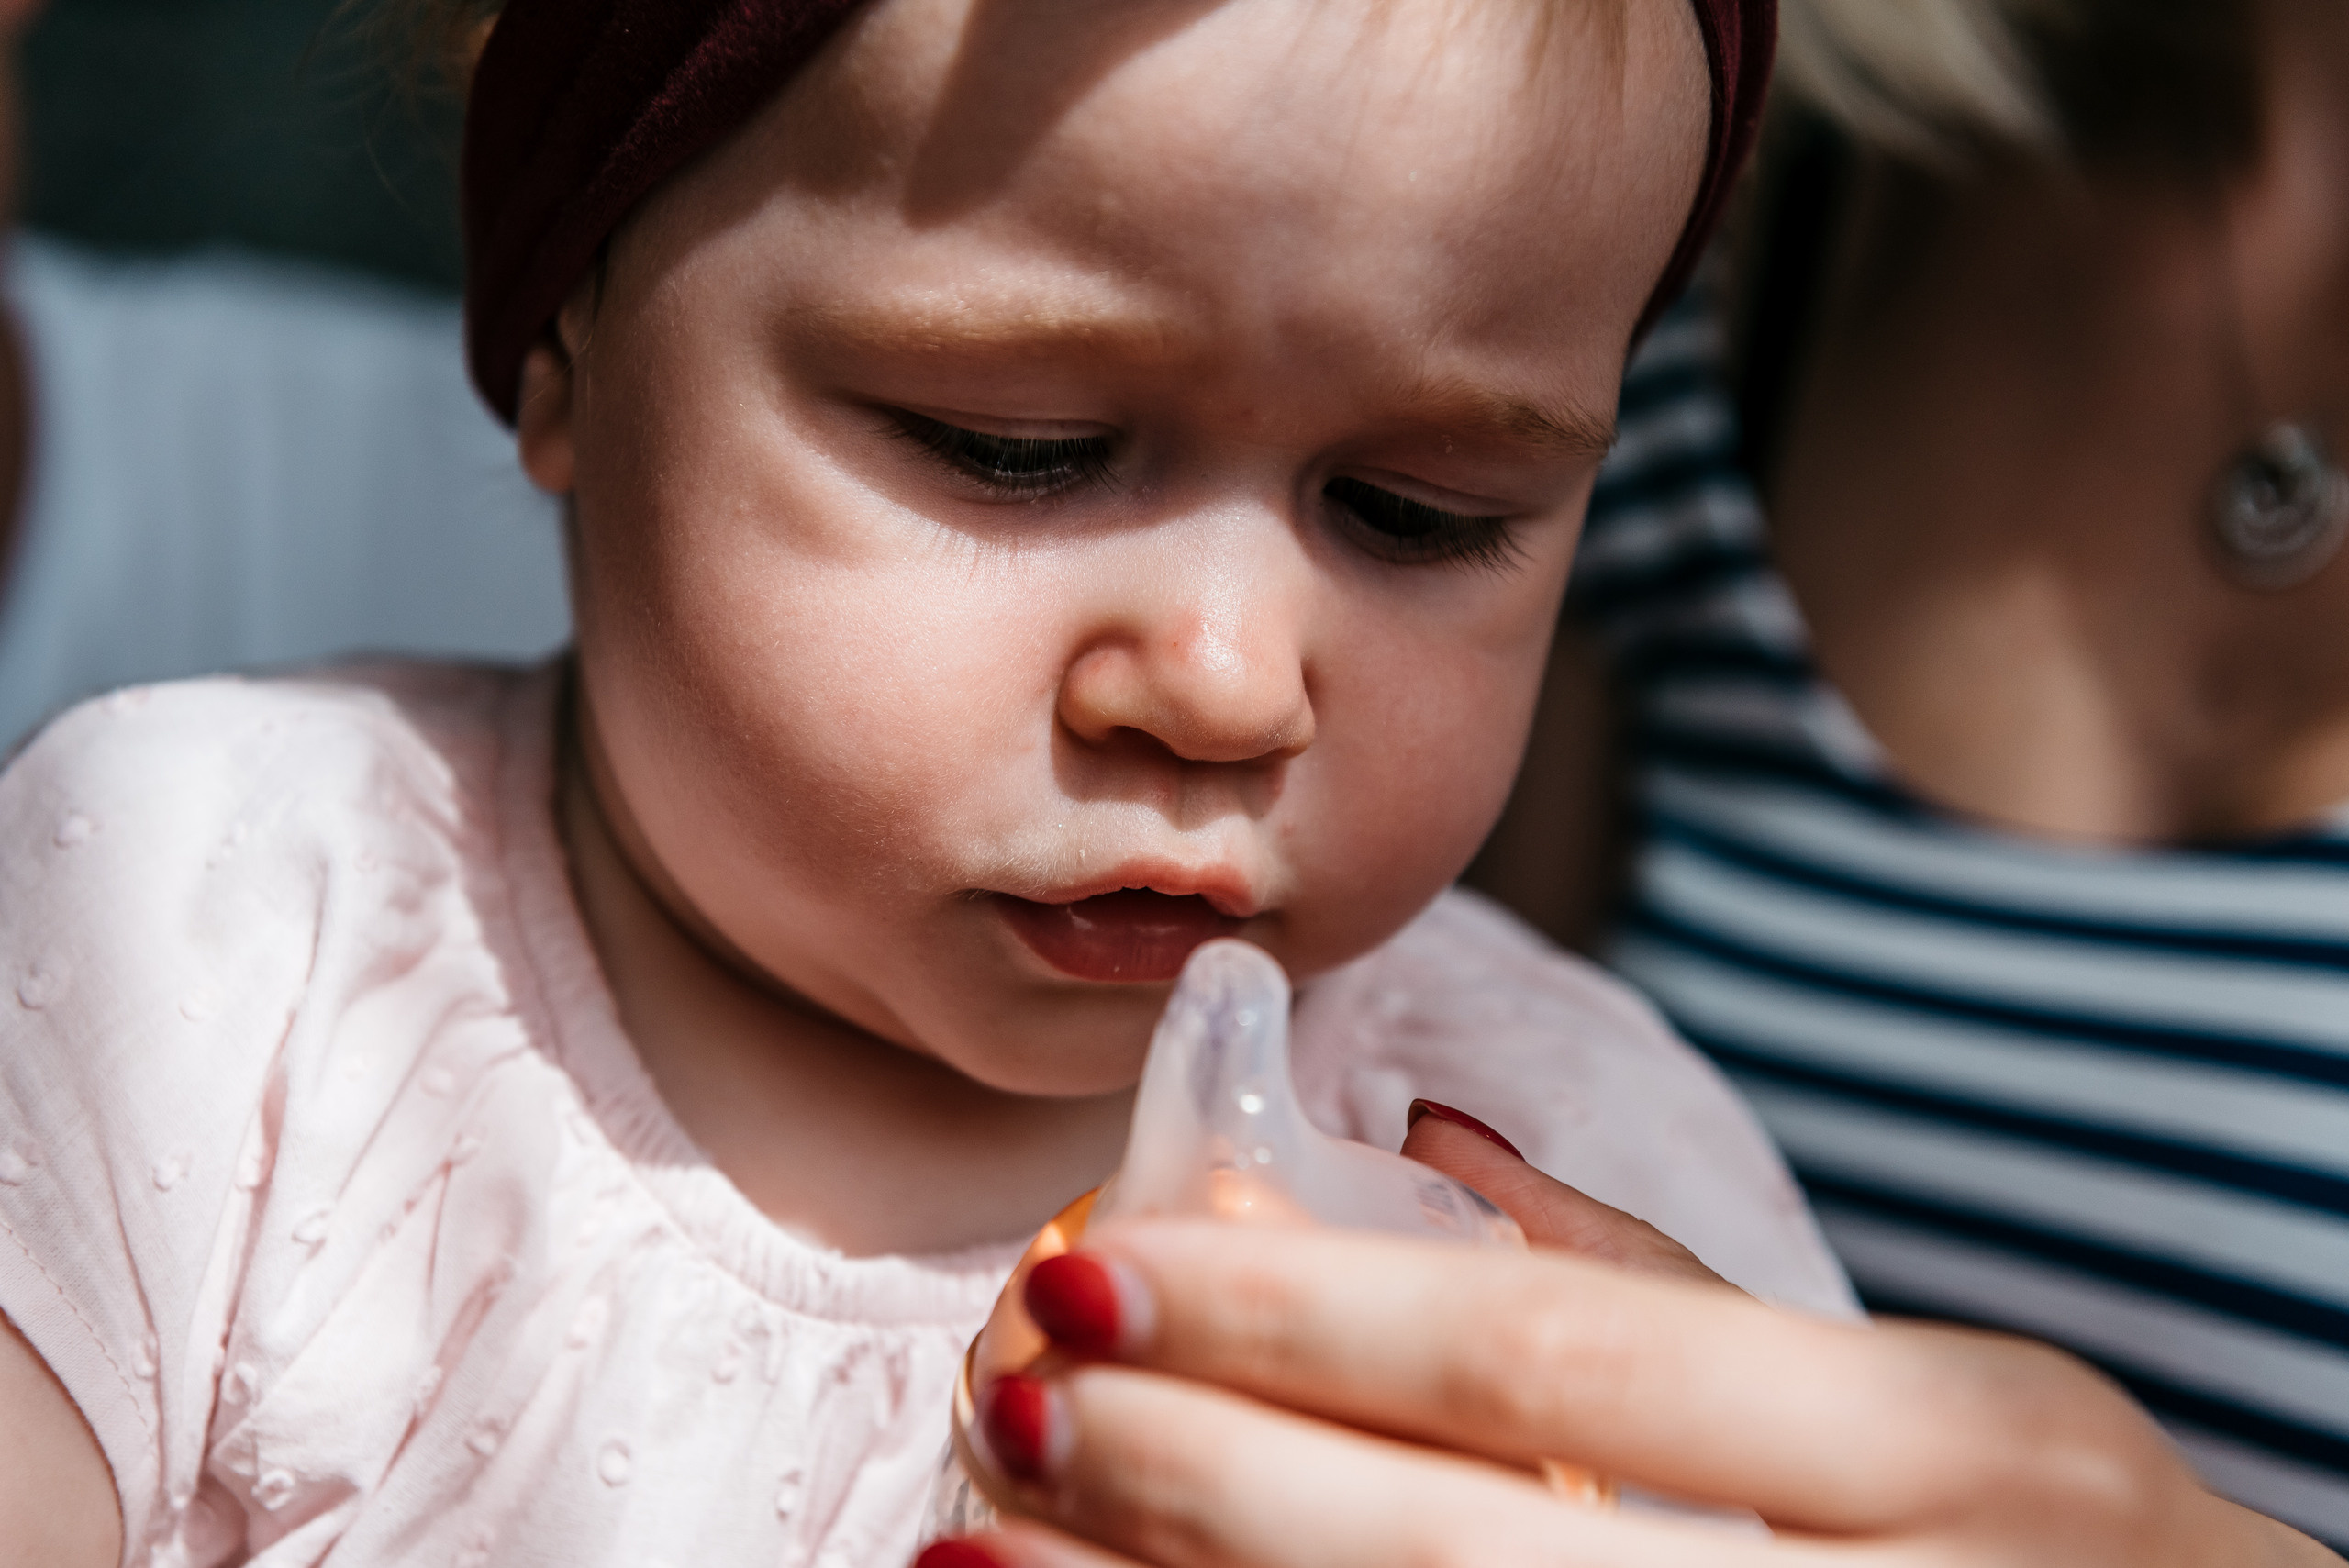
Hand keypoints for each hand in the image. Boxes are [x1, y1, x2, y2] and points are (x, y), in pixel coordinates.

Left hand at [931, 1114, 2338, 1567]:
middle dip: (1210, 1480)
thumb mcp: (1960, 1413)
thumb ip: (1685, 1294)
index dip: (1307, 1318)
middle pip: (1470, 1547)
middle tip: (1014, 1395)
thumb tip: (1429, 1130)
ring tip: (987, 1561)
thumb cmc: (2064, 1566)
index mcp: (1947, 1448)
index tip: (1095, 1259)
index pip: (1562, 1356)